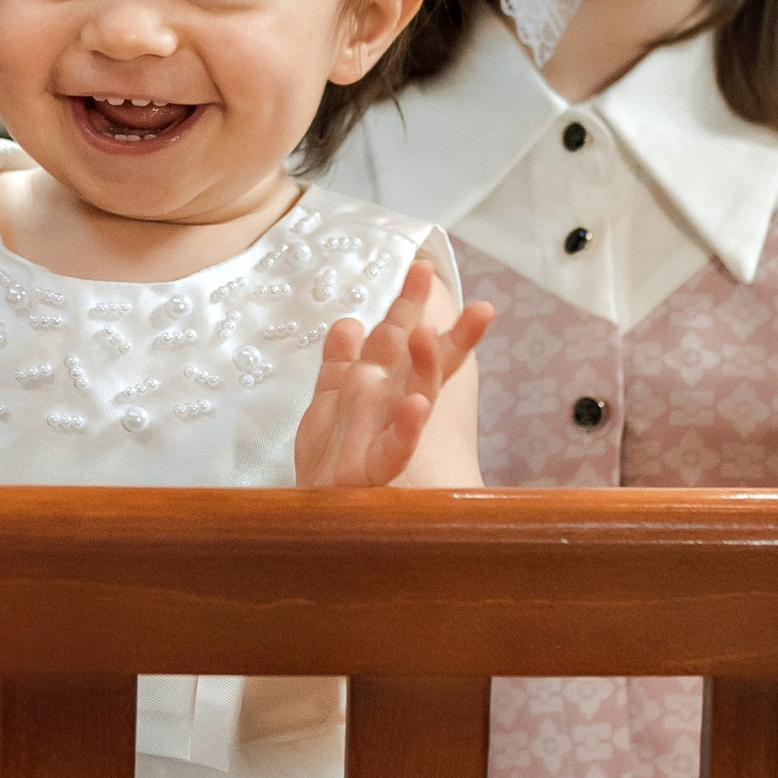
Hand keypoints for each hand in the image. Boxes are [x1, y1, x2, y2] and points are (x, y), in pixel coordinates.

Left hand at [294, 263, 490, 489]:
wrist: (313, 512)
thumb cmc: (329, 458)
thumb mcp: (328, 398)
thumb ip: (340, 361)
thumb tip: (350, 321)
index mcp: (381, 384)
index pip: (402, 338)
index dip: (412, 303)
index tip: (424, 265)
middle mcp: (390, 405)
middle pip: (422, 360)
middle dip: (442, 325)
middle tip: (464, 295)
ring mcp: (387, 435)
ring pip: (416, 394)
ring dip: (424, 363)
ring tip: (426, 331)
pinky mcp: (375, 469)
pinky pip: (397, 447)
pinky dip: (409, 426)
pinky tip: (418, 404)